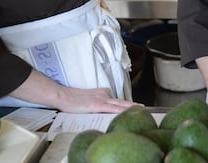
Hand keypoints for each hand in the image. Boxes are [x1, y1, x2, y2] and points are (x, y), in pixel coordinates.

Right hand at [11, 70, 139, 112]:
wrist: (63, 95)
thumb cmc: (72, 100)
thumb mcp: (88, 100)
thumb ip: (97, 103)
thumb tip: (104, 109)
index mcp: (102, 93)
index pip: (117, 100)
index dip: (128, 104)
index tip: (137, 107)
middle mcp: (104, 95)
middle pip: (121, 101)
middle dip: (133, 105)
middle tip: (144, 108)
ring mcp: (101, 100)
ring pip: (120, 104)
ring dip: (131, 107)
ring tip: (141, 109)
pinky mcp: (97, 105)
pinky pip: (112, 108)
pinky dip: (120, 111)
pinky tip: (127, 113)